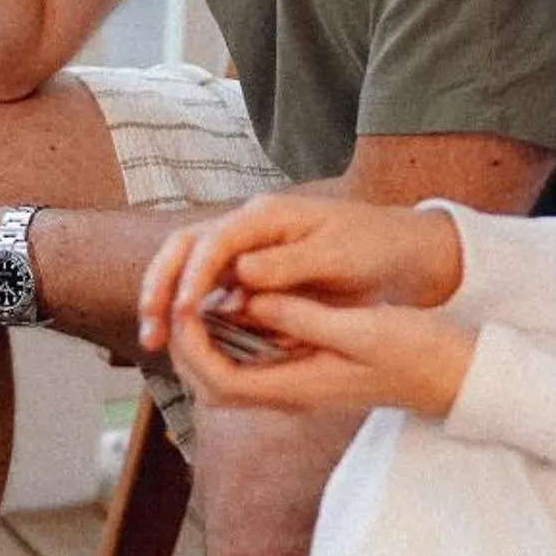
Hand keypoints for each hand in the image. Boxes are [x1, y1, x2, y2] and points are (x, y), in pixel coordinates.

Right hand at [136, 192, 463, 357]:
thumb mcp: (337, 255)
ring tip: (156, 339)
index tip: (184, 313)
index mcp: (265, 216)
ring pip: (188, 268)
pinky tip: (188, 340)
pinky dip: (192, 312)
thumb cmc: (375, 247)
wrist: (404, 248)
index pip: (211, 242)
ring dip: (166, 302)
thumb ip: (287, 265)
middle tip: (150, 329)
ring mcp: (246, 248)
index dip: (192, 277)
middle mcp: (246, 228)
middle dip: (158, 286)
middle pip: (182, 248)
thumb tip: (238, 276)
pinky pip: (210, 288)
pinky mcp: (253, 271)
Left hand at [164, 292, 475, 421]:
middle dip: (186, 346)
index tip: (186, 305)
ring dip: (204, 342)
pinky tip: (235, 302)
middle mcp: (291, 394)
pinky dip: (231, 337)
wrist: (456, 375)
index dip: (191, 346)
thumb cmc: (418, 352)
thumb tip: (248, 301)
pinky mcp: (306, 374)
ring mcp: (298, 387)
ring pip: (228, 375)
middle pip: (212, 386)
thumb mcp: (361, 328)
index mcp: (299, 388)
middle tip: (178, 300)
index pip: (219, 381)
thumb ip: (302, 317)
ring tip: (198, 297)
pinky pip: (252, 362)